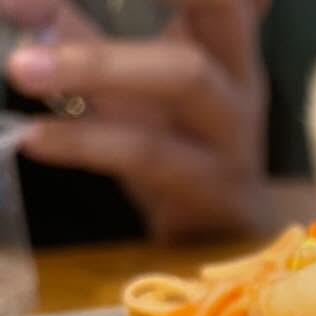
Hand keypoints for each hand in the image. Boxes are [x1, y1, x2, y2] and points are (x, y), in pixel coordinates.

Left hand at [3, 0, 275, 240]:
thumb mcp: (131, 78)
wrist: (226, 238)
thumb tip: (14, 4)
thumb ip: (76, 26)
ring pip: (183, 78)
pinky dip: (88, 142)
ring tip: (19, 69)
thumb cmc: (176, 143)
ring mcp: (233, 132)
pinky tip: (35, 137)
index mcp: (224, 41)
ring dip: (98, 64)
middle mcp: (239, 77)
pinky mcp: (214, 188)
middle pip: (219, 6)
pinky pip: (151, 155)